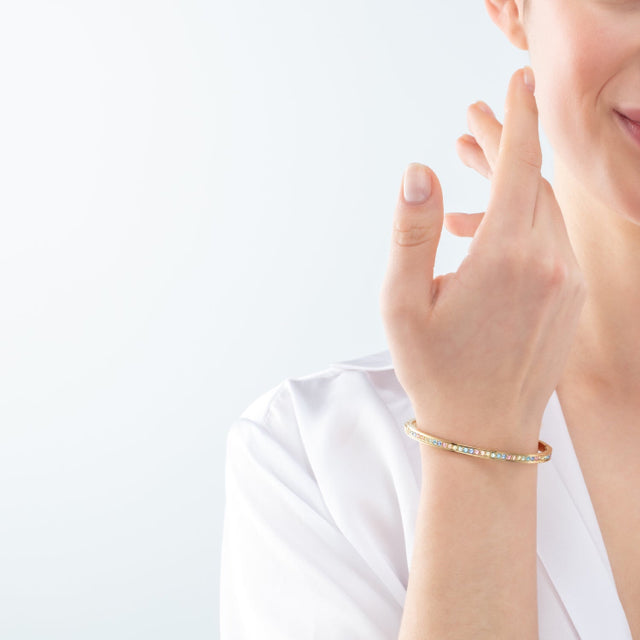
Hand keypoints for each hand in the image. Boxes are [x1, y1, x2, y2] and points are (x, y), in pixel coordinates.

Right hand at [379, 67, 586, 446]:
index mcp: (507, 257)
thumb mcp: (402, 302)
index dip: (518, 117)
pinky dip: (521, 221)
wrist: (482, 430)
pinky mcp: (571, 299)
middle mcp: (549, 263)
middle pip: (531, 182)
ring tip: (469, 168)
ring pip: (543, 209)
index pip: (519, 166)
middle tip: (471, 125)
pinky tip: (480, 232)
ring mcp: (567, 283)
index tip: (519, 81)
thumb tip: (419, 169)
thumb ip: (412, 231)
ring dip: (511, 183)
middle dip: (503, 146)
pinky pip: (551, 240)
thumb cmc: (435, 369)